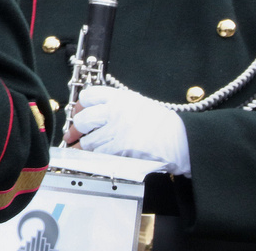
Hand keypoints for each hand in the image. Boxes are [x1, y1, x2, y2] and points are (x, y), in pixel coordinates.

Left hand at [72, 85, 189, 174]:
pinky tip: (93, 159)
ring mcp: (119, 130)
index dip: (80, 106)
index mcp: (121, 98)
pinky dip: (95, 157)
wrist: (184, 140)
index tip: (78, 113)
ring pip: (90, 140)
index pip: (90, 95)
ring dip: (82, 148)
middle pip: (84, 119)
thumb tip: (94, 112)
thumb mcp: (139, 105)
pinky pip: (101, 154)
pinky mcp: (123, 148)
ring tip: (79, 150)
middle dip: (74, 130)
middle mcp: (117, 111)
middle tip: (71, 136)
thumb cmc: (164, 124)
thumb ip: (118, 106)